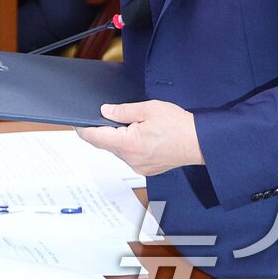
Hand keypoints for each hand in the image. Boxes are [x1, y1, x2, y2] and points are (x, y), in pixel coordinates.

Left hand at [75, 100, 203, 175]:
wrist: (200, 143)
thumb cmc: (178, 125)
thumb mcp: (148, 109)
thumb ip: (123, 110)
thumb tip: (105, 111)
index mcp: (129, 143)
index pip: (96, 138)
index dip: (83, 130)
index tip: (77, 123)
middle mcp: (131, 159)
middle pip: (106, 144)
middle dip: (105, 130)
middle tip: (111, 116)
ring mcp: (139, 166)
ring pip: (118, 150)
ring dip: (119, 138)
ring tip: (134, 125)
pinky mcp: (146, 169)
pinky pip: (129, 156)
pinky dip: (129, 145)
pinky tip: (141, 136)